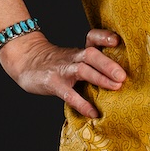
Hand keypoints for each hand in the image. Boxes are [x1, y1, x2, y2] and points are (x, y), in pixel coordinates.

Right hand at [0, 27, 125, 117]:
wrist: (25, 61)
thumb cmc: (56, 63)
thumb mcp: (74, 58)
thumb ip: (93, 64)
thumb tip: (121, 78)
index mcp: (80, 51)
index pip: (92, 37)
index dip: (104, 37)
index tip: (118, 41)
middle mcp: (73, 57)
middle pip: (91, 54)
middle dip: (109, 64)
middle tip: (123, 76)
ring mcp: (62, 70)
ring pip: (82, 69)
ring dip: (100, 77)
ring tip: (116, 87)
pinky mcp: (52, 83)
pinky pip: (68, 93)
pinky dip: (82, 103)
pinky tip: (93, 113)